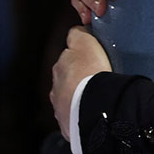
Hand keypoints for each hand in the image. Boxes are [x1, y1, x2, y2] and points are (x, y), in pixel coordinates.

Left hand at [50, 26, 111, 140]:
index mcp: (60, 67)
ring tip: (97, 96)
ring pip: (70, 98)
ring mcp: (61, 106)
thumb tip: (77, 30)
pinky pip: (76, 116)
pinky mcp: (68, 123)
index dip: (80, 56)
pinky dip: (83, 113)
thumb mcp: (85, 43)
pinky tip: (95, 111)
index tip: (91, 58)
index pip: (68, 57)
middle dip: (79, 78)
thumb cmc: (90, 73)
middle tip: (97, 78)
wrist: (92, 105)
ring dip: (80, 97)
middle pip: (67, 79)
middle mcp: (56, 86)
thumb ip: (79, 35)